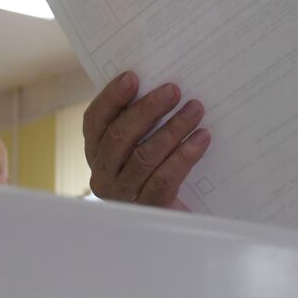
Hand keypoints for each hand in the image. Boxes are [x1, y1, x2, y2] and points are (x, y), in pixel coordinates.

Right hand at [83, 72, 210, 208]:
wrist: (179, 221)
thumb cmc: (162, 172)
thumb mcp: (147, 145)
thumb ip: (145, 122)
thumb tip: (163, 86)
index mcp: (97, 154)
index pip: (94, 121)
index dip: (111, 98)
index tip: (133, 76)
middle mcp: (103, 176)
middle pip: (119, 137)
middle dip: (147, 109)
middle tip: (174, 90)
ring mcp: (124, 195)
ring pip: (144, 156)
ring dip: (173, 128)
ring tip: (195, 109)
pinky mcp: (149, 209)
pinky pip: (165, 178)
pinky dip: (185, 155)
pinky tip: (202, 138)